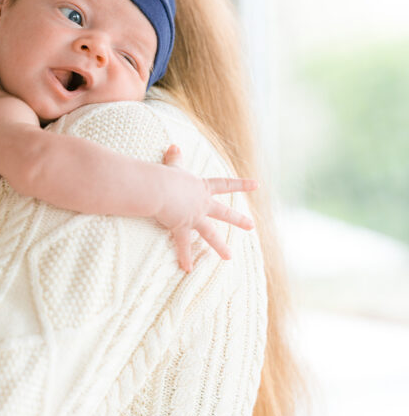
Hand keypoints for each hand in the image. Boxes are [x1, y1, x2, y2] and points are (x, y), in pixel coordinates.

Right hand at [160, 145, 257, 272]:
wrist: (158, 188)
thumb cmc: (165, 175)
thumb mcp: (173, 166)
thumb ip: (175, 158)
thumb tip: (173, 146)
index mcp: (201, 188)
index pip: (225, 185)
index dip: (241, 184)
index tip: (257, 185)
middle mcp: (202, 204)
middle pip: (224, 213)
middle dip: (238, 220)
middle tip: (252, 226)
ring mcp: (193, 217)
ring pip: (210, 234)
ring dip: (220, 247)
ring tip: (229, 257)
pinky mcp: (181, 228)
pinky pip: (183, 246)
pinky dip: (184, 257)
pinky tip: (188, 269)